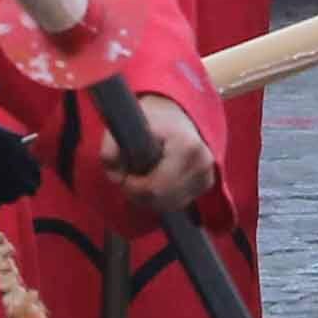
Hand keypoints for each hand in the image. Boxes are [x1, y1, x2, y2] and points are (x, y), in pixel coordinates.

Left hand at [105, 89, 221, 217]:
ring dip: (152, 199)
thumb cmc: (151, 120)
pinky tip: (156, 182)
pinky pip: (181, 202)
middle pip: (164, 199)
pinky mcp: (207, 182)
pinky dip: (165, 198)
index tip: (124, 176)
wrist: (177, 112)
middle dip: (140, 195)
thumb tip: (116, 178)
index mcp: (186, 146)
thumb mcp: (125, 127)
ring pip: (172, 205)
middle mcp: (202, 162)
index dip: (133, 188)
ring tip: (141, 180)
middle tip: (129, 180)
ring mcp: (207, 173)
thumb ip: (111, 152)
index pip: (155, 187)